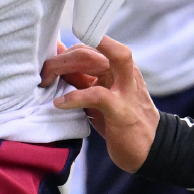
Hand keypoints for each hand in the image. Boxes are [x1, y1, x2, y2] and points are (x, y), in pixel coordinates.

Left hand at [43, 36, 160, 169]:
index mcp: (118, 66)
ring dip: (64, 67)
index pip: (88, 45)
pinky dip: (74, 97)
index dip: (64, 50)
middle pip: (87, 49)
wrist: (150, 148)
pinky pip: (96, 95)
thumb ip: (80, 76)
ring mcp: (125, 88)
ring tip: (47, 80)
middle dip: (59, 59)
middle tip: (42, 76)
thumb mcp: (98, 94)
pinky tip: (60, 103)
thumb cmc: (119, 120)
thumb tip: (58, 52)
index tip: (47, 62)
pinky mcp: (121, 109)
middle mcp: (123, 71)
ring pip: (95, 60)